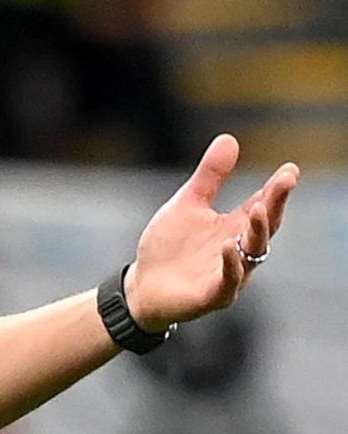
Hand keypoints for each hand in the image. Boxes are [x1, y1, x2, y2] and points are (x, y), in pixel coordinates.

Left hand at [125, 134, 297, 330]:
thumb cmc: (169, 246)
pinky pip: (228, 281)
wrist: (143, 285)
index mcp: (234, 226)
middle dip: (275, 204)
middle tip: (285, 182)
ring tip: (260, 208)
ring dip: (257, 232)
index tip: (290, 169)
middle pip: (264, 227)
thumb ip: (209, 176)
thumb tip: (229, 138)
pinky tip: (229, 245)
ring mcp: (228, 274)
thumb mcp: (187, 203)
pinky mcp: (213, 295)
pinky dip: (231, 265)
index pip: (262, 205)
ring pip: (252, 254)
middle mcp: (238, 250)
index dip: (276, 189)